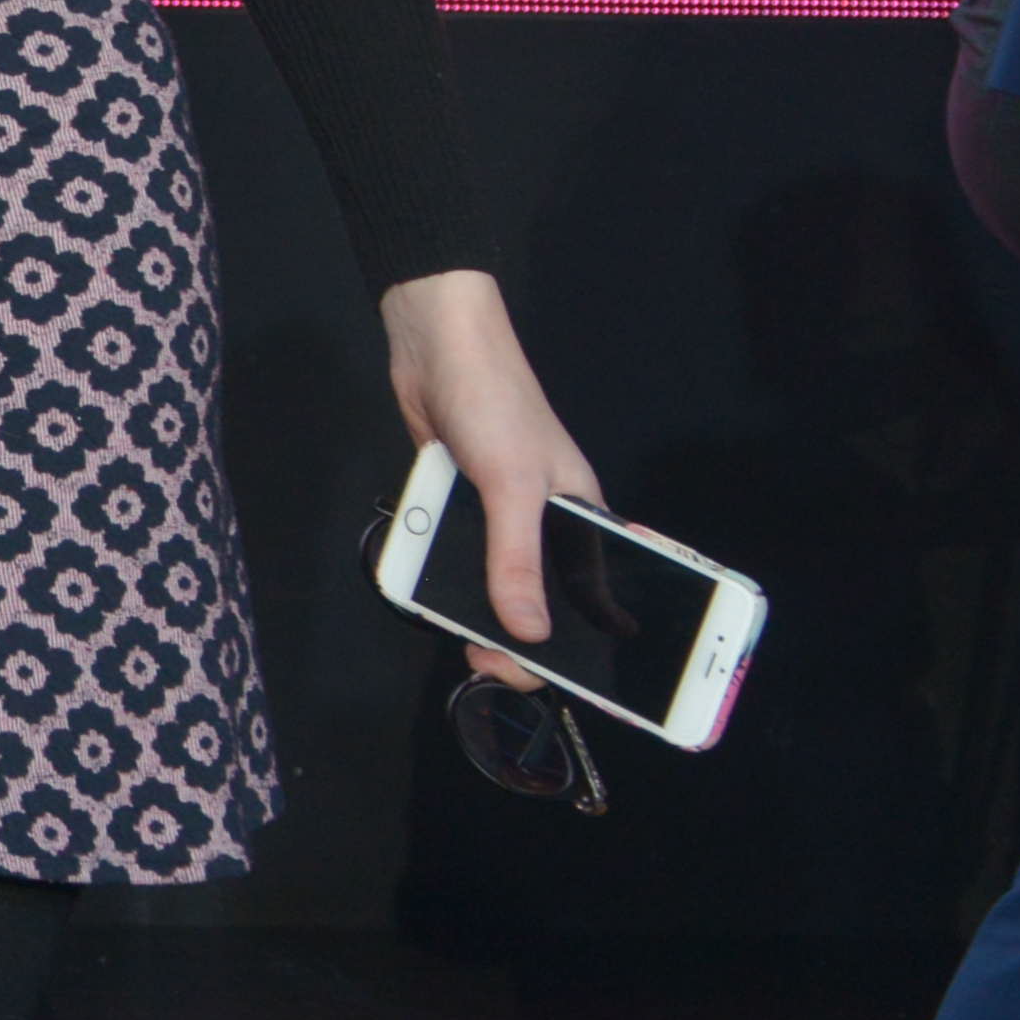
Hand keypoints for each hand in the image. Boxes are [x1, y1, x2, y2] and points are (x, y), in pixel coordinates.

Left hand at [381, 268, 597, 674]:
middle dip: (515, 635)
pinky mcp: (458, 506)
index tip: (540, 673)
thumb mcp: (512, 486)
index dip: (574, 643)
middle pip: (539, 600)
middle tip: (479, 658)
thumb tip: (527, 631)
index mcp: (585, 522)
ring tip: (452, 630)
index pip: (593, 601)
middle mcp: (547, 525)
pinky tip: (427, 589)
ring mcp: (500, 517)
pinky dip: (443, 573)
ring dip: (474, 606)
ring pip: (492, 581)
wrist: (436, 346)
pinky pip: (456, 555)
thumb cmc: (494, 404)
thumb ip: (517, 560)